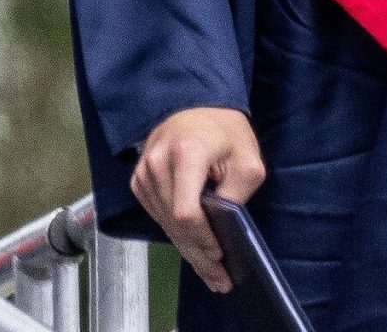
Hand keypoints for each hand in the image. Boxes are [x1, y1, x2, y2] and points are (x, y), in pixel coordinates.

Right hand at [130, 107, 265, 294]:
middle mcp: (157, 162)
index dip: (203, 239)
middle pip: (174, 223)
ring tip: (210, 272)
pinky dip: (174, 232)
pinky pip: (156, 215)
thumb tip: (224, 228)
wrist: (198, 106)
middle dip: (198, 255)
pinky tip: (192, 248)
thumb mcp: (247, 160)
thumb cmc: (226, 132)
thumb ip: (236, 194)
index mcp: (185, 154)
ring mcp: (144, 171)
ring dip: (186, 249)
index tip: (220, 254)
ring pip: (164, 223)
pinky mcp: (139, 179)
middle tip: (220, 281)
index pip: (186, 212)